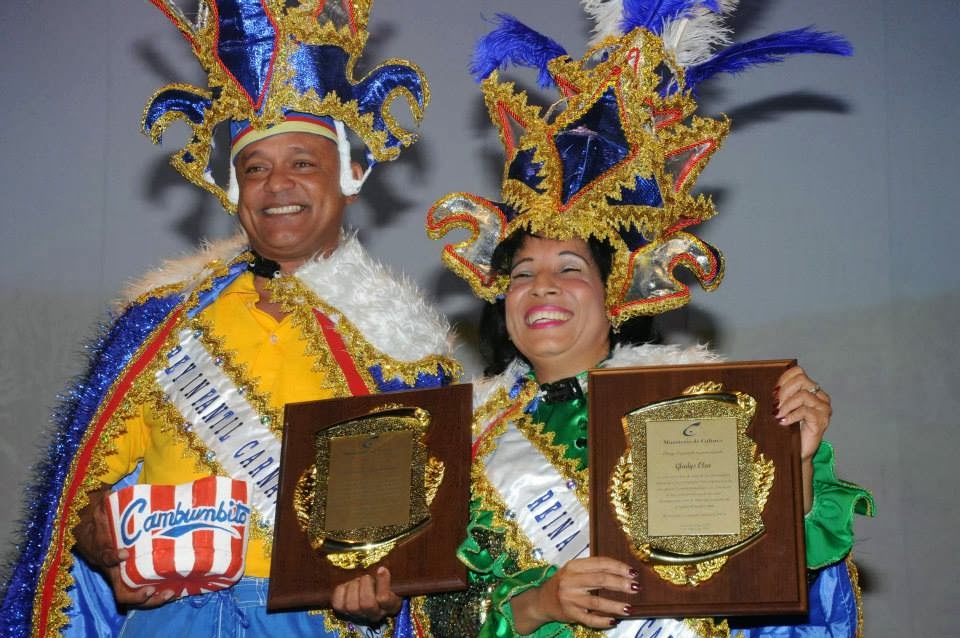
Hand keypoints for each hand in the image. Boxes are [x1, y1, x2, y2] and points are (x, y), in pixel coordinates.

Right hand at [72, 485, 176, 607]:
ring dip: (152, 599)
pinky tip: (176, 589)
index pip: (105, 559)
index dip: (112, 558)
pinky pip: (146, 590)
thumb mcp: (99, 508)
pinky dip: (159, 593)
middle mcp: (113, 570)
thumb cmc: (101, 519)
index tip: (123, 554)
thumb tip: (108, 494)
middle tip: (154, 590)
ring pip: (135, 597)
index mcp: (104, 552)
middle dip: (138, 596)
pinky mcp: (137, 576)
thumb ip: (104, 502)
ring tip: (171, 593)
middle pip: (122, 593)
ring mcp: (125, 576)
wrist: (93, 531)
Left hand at [331, 566, 401, 624]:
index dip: (382, 583)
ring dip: (353, 587)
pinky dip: (341, 591)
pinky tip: (347, 585)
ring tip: (357, 580)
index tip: (381, 569)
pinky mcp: (343, 612)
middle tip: (366, 577)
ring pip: (351, 606)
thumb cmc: (383, 584)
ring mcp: (358, 615)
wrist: (371, 593)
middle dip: (365, 585)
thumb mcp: (393, 580)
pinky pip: (338, 603)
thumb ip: (389, 575)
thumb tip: (383, 568)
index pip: (385, 599)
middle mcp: (374, 614)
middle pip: (366, 604)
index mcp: (390, 605)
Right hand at [512, 557, 637, 632]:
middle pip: (600, 580)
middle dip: (620, 583)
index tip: (633, 571)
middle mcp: (570, 581)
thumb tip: (622, 572)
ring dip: (615, 606)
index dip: (618, 566)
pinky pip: (589, 619)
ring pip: (596, 602)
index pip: (599, 563)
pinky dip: (602, 621)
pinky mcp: (570, 614)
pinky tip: (613, 621)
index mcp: (573, 566)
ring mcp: (569, 598)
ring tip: (629, 608)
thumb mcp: (574, 571)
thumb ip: (593, 569)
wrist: (541, 600)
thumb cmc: (563, 583)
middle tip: (636, 587)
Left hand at [773, 366, 831, 461]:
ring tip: (777, 414)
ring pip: (803, 395)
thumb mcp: (783, 409)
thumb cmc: (788, 430)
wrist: (797, 452)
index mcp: (811, 390)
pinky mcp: (822, 421)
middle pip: (802, 380)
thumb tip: (767, 386)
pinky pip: (805, 411)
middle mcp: (820, 397)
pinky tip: (783, 422)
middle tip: (775, 404)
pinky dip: (791, 416)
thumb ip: (780, 396)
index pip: (798, 372)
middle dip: (784, 391)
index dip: (783, 379)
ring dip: (786, 405)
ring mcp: (823, 409)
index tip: (773, 392)